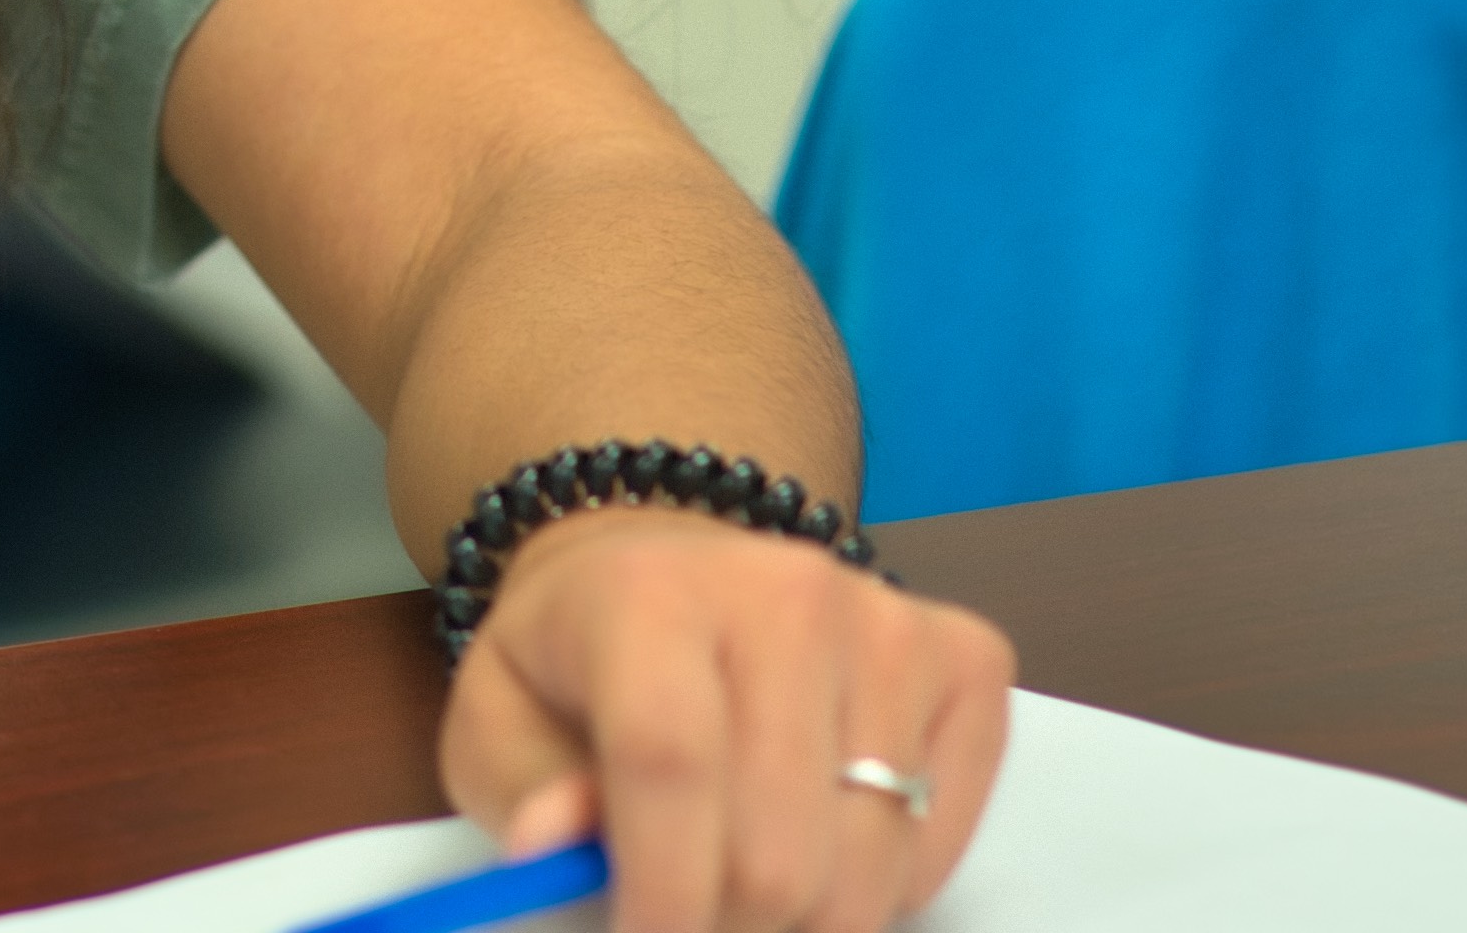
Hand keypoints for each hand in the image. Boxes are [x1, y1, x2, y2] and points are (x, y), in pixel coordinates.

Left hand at [438, 506, 1008, 932]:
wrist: (671, 570)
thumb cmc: (581, 661)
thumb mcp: (501, 716)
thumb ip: (524, 791)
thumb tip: (554, 847)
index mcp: (650, 595)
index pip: (670, 763)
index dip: (664, 894)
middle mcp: (787, 591)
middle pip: (779, 845)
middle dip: (729, 932)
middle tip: (689, 929)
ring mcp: (890, 624)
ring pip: (870, 867)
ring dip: (805, 922)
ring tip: (742, 889)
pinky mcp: (965, 662)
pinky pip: (937, 846)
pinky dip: (883, 889)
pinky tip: (820, 842)